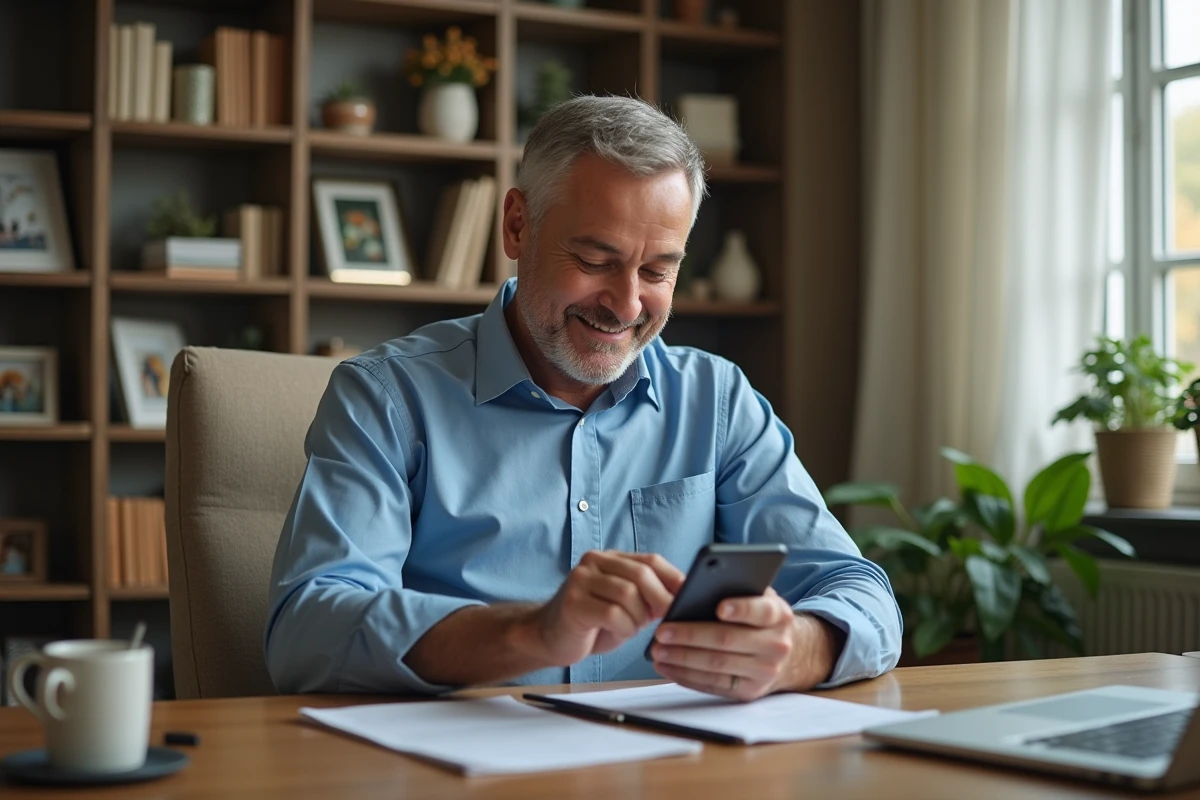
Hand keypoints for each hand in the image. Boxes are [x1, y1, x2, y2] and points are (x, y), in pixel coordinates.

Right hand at [529, 550, 684, 666]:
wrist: (549, 637)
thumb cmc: (592, 623)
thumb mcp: (625, 605)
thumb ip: (647, 595)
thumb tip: (683, 596)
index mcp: (610, 558)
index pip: (650, 560)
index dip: (673, 578)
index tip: (687, 596)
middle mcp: (593, 561)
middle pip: (641, 574)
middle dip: (659, 599)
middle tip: (663, 618)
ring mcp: (580, 580)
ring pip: (628, 594)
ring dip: (637, 618)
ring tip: (630, 627)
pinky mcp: (573, 602)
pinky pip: (612, 613)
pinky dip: (624, 627)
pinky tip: (618, 632)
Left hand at [649, 588, 844, 700]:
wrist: (789, 655)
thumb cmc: (760, 618)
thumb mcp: (759, 598)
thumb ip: (738, 590)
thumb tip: (696, 587)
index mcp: (779, 615)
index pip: (761, 610)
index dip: (741, 608)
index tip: (718, 607)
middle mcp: (776, 645)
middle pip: (728, 640)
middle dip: (690, 635)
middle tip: (661, 631)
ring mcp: (764, 672)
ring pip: (717, 665)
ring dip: (682, 658)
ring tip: (657, 650)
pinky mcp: (750, 692)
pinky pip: (713, 685)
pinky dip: (686, 676)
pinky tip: (667, 666)